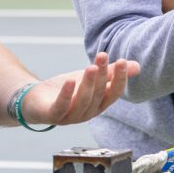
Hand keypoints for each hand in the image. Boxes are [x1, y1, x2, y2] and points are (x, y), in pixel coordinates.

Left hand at [19, 52, 141, 125]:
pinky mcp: (53, 115)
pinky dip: (67, 94)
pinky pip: (61, 107)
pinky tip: (70, 81)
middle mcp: (88, 113)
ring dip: (88, 83)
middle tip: (102, 56)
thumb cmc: (68, 90)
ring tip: (91, 66)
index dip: (120, 78)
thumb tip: (137, 66)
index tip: (123, 61)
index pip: (114, 93)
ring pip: (83, 101)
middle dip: (102, 75)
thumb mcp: (90, 78)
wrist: (37, 100)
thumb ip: (111, 73)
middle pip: (99, 94)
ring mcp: (70, 116)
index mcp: (99, 104)